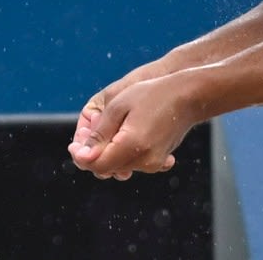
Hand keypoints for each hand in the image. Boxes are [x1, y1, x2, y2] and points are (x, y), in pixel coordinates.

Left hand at [69, 74, 194, 178]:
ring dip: (108, 153)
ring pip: (118, 167)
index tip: (74, 144)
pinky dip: (124, 154)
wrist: (189, 95)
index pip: (96, 164)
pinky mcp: (159, 161)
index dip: (80, 156)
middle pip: (106, 168)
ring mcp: (153, 163)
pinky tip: (125, 137)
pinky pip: (133, 163)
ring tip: (109, 129)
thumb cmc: (153, 94)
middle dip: (93, 154)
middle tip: (89, 134)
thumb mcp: (119, 106)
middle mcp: (144, 160)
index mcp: (132, 145)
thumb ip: (99, 134)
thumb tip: (82, 156)